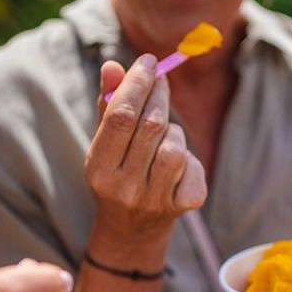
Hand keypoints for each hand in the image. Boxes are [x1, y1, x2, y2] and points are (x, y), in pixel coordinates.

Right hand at [85, 55, 206, 246]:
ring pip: (176, 145)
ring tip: (162, 134)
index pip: (120, 116)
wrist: (131, 229)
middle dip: (159, 95)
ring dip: (172, 131)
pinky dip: (187, 157)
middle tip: (161, 79)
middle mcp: (124, 188)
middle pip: (152, 126)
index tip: (149, 61)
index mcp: (98, 170)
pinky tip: (175, 164)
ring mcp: (155, 200)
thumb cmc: (117, 173)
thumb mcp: (105, 144)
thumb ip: (108, 104)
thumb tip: (113, 65)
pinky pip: (193, 165)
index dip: (137, 83)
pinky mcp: (184, 206)